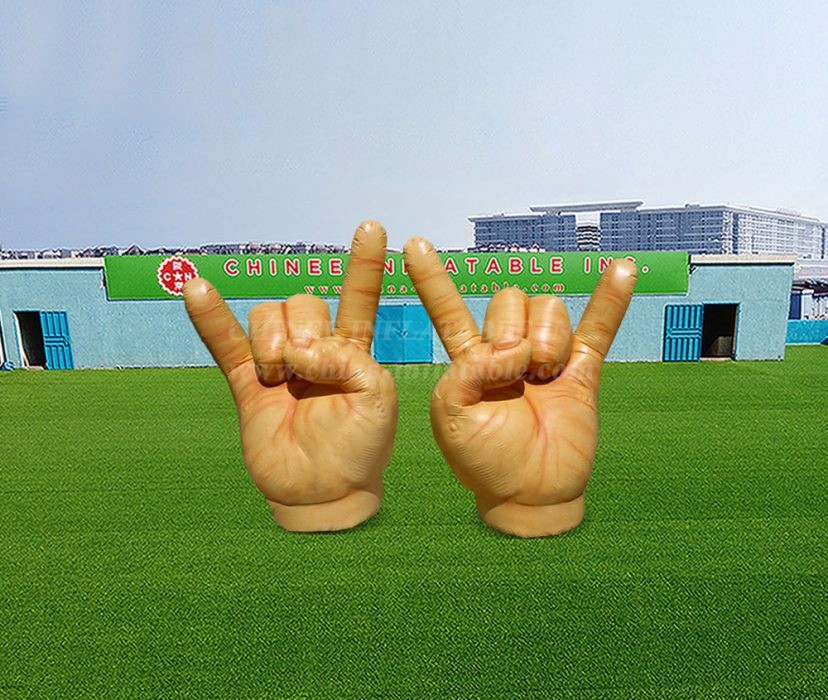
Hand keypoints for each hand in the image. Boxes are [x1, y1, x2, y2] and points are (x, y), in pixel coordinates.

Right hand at [183, 221, 397, 531]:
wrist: (323, 491)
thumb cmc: (360, 446)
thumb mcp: (377, 398)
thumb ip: (348, 360)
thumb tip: (299, 351)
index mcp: (352, 351)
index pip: (358, 298)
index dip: (364, 264)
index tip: (372, 227)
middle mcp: (314, 350)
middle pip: (301, 304)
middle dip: (301, 329)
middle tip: (303, 368)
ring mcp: (278, 365)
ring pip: (266, 318)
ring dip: (270, 343)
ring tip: (278, 378)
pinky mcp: (247, 384)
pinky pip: (224, 344)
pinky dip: (210, 317)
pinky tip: (194, 288)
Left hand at [404, 238, 636, 536]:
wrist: (530, 493)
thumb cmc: (484, 460)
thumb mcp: (452, 416)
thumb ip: (467, 371)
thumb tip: (514, 347)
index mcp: (469, 359)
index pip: (447, 309)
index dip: (432, 278)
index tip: (413, 244)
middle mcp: (508, 351)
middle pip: (510, 299)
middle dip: (512, 327)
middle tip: (516, 369)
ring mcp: (547, 358)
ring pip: (548, 309)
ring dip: (547, 339)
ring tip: (543, 376)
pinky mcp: (581, 371)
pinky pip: (599, 327)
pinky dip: (611, 300)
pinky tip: (624, 270)